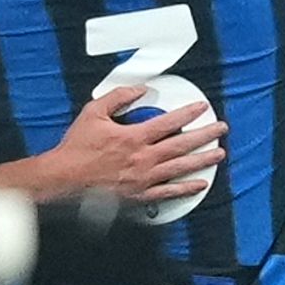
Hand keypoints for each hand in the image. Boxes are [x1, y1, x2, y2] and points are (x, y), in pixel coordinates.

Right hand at [41, 86, 226, 201]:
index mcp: (133, 137)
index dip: (188, 114)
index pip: (169, 123)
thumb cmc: (76, 147)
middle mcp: (143, 159)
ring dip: (202, 160)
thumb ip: (118, 97)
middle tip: (221, 129)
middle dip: (205, 135)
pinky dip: (186, 189)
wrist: (63, 179)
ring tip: (219, 154)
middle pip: (182, 145)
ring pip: (180, 168)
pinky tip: (199, 184)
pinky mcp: (139, 195)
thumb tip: (140, 89)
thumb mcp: (93, 113)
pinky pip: (168, 192)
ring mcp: (143, 179)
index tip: (202, 108)